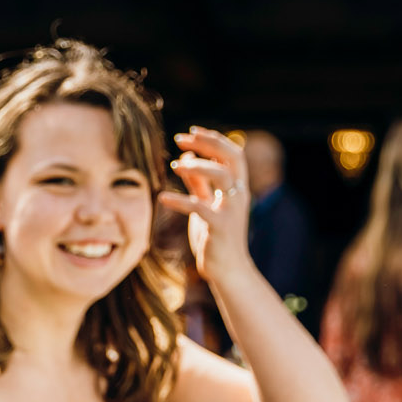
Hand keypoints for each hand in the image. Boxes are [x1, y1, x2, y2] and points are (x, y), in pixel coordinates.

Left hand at [159, 128, 252, 286]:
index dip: (213, 139)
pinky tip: (162, 197)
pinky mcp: (220, 227)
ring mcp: (232, 210)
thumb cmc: (216, 237)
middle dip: (208, 143)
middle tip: (182, 137)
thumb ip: (199, 182)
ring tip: (175, 165)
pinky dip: (179, 200)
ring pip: (222, 176)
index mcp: (237, 188)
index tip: (191, 132)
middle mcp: (239, 195)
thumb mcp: (207, 204)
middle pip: (232, 157)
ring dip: (198, 166)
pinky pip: (200, 207)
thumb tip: (188, 156)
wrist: (227, 269)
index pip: (233, 154)